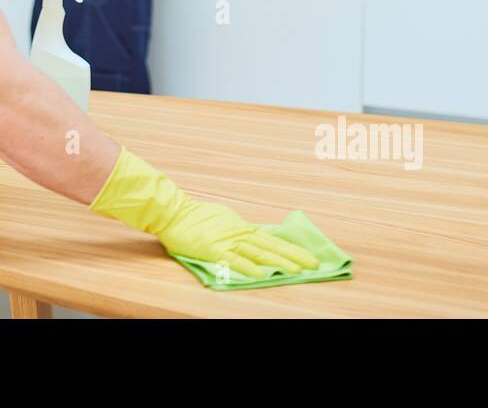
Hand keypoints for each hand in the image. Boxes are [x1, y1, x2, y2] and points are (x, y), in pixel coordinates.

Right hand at [154, 196, 319, 278]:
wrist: (173, 213)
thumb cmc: (196, 218)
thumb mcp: (224, 220)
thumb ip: (239, 231)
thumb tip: (253, 238)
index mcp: (242, 228)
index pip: (272, 239)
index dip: (292, 248)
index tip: (309, 256)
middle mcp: (240, 234)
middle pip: (272, 246)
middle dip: (294, 256)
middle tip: (314, 265)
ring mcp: (227, 241)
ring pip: (258, 252)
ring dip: (279, 262)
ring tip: (297, 272)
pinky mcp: (213, 249)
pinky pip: (233, 260)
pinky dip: (248, 267)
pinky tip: (261, 274)